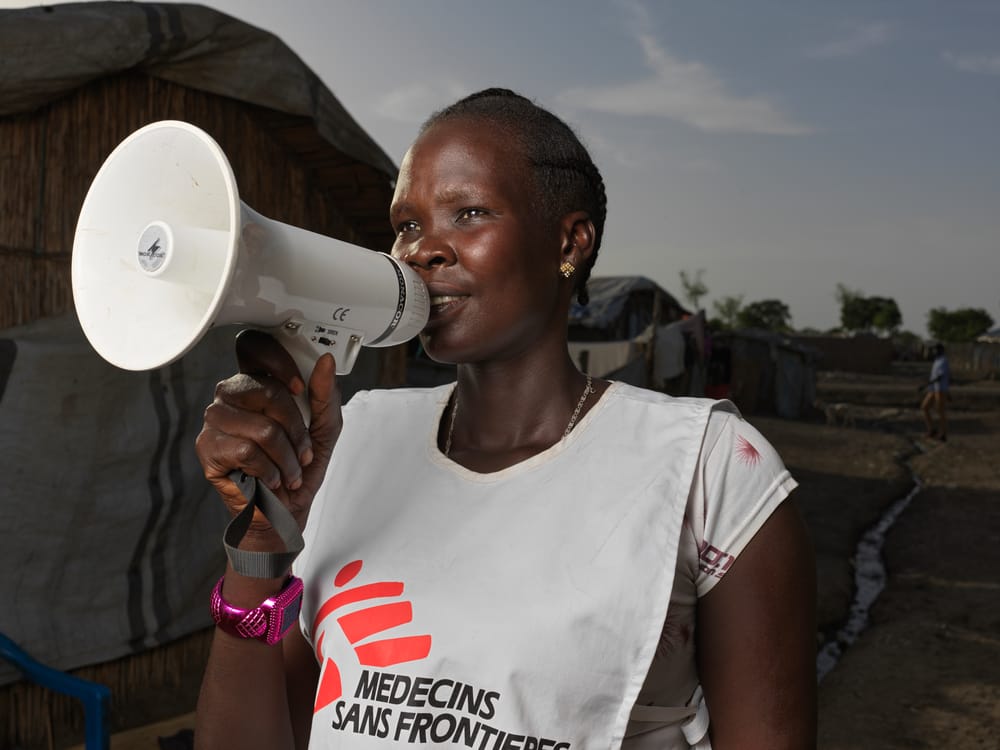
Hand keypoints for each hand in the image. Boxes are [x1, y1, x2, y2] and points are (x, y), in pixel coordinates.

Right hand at [195, 330, 342, 541]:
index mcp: (257, 383)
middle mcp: (231, 396)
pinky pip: (247, 451)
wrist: (284, 512)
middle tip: (303, 451)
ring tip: (288, 470)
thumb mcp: (325, 429)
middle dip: (295, 427)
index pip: (254, 347)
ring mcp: (215, 420)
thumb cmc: (299, 467)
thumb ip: (325, 395)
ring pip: (261, 427)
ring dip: (286, 456)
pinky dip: (270, 470)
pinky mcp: (207, 448)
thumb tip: (325, 361)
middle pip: (266, 390)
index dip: (278, 362)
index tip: (299, 388)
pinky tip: (270, 478)